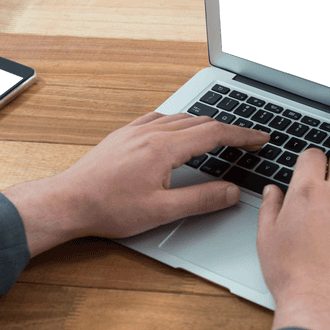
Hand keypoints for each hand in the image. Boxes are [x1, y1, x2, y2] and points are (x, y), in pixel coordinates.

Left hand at [4, 112, 268, 255]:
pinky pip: (160, 118)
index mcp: (164, 148)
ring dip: (207, 124)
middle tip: (250, 141)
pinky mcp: (124, 134)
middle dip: (230, 130)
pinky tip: (181, 130)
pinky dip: (181, 122)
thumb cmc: (108, 208)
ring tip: (223, 136)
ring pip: (182, 118)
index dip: (243, 136)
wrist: (67, 201)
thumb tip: (231, 192)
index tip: (261, 139)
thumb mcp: (162, 211)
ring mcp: (136, 130)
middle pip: (202, 122)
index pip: (215, 134)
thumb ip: (201, 199)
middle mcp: (151, 132)